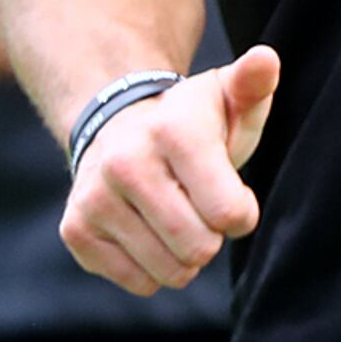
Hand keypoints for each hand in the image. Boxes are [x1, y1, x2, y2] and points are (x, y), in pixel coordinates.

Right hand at [61, 44, 275, 293]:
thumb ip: (254, 83)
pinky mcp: (76, 232)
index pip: (228, 211)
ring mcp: (95, 200)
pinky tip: (150, 232)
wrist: (117, 126)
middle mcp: (126, 165)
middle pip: (199, 246)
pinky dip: (154, 268)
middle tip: (203, 208)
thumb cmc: (192, 121)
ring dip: (186, 256)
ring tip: (179, 218)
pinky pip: (138, 282)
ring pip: (169, 270)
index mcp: (173, 132)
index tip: (235, 196)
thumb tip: (264, 59)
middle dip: (214, 236)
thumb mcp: (228, 97)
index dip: (242, 214)